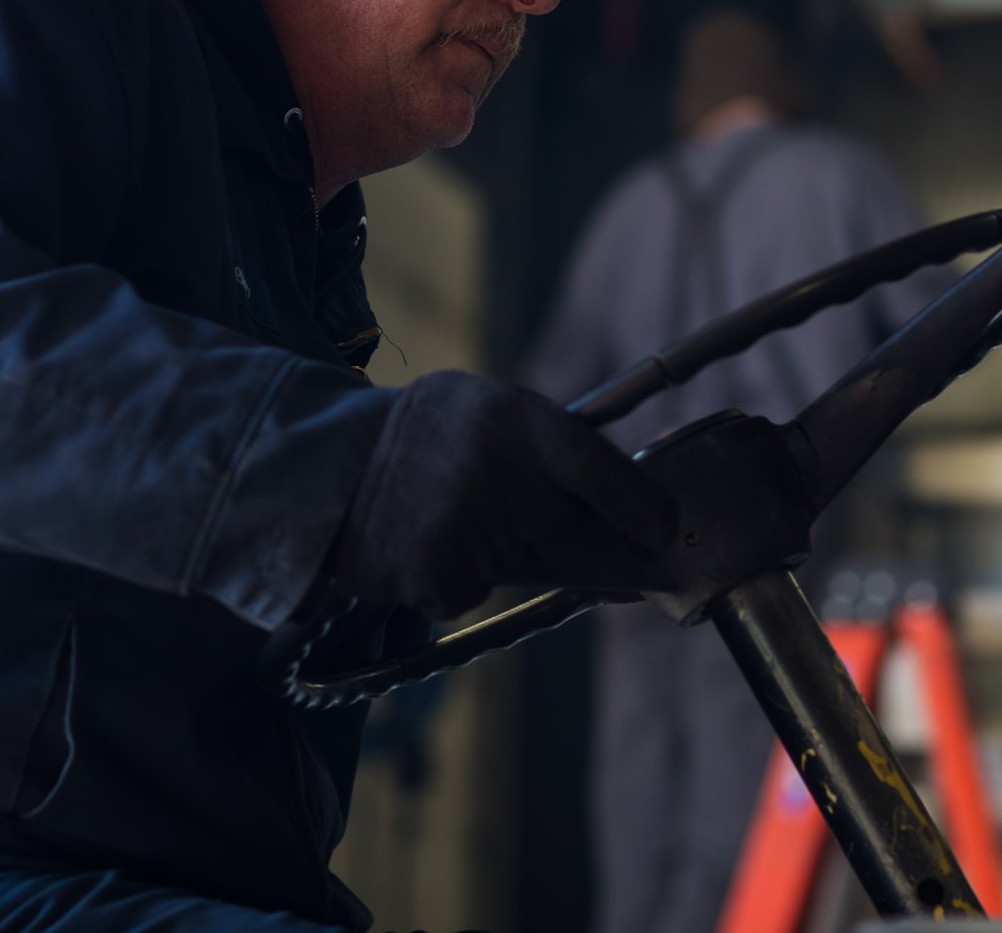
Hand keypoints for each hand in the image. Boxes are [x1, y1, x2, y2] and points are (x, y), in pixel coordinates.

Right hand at [331, 369, 680, 619]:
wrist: (339, 455)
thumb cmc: (440, 431)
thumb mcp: (502, 411)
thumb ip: (563, 454)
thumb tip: (647, 522)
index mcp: (515, 419)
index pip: (595, 467)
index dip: (638, 506)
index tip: (662, 534)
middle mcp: (492, 472)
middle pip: (557, 531)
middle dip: (535, 523)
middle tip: (484, 489)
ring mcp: (459, 528)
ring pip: (515, 566)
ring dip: (492, 550)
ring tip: (445, 508)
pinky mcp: (429, 577)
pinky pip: (470, 592)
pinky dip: (452, 576)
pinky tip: (423, 538)